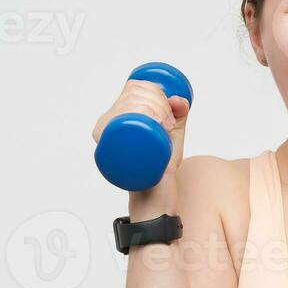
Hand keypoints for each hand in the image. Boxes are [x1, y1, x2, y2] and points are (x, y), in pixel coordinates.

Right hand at [91, 78, 192, 198]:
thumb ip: (178, 116)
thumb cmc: (159, 170)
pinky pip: (115, 124)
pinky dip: (138, 114)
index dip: (153, 89)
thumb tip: (179, 98)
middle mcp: (110, 125)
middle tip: (169, 122)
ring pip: (126, 105)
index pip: (131, 87)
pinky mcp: (110, 152)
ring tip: (163, 126)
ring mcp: (109, 138)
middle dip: (157, 99)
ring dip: (152, 106)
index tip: (169, 108)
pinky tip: (152, 122)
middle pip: (130, 93)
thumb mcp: (173, 138)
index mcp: (122, 118)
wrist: (154, 200)